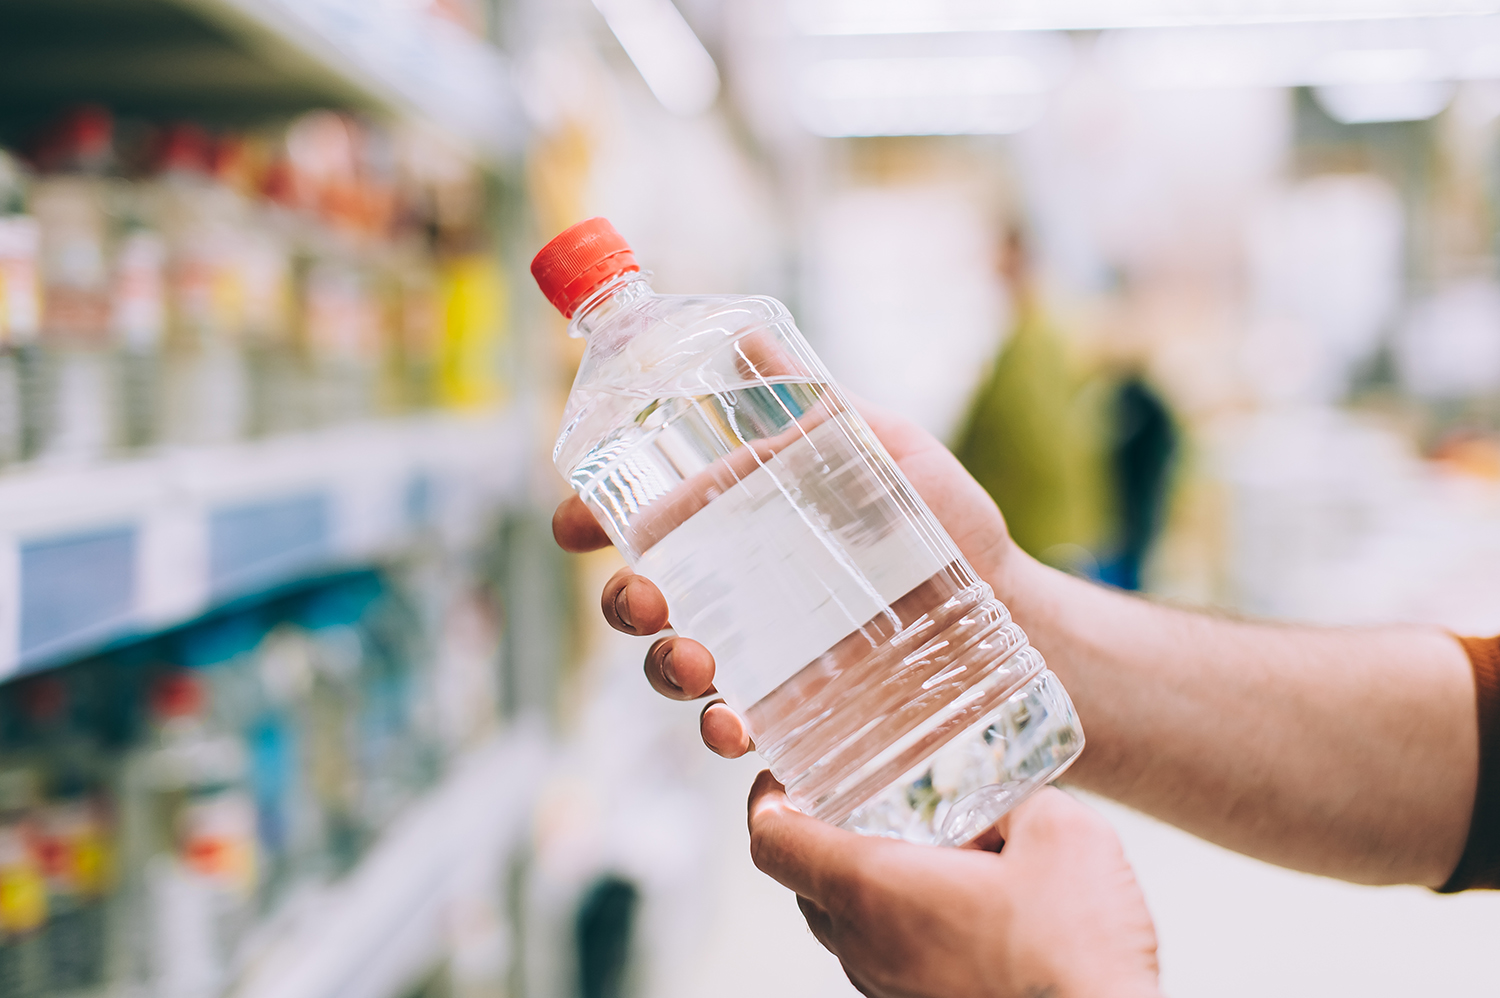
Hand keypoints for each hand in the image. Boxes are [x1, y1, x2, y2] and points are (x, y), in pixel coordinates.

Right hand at [552, 401, 1031, 756]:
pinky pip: (746, 744)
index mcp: (740, 532)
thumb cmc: (945, 525)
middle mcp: (738, 601)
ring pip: (683, 678)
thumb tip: (748, 332)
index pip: (646, 527)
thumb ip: (811, 403)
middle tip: (643, 601)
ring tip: (700, 673)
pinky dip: (734, 751)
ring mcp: (766, 667)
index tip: (570, 525)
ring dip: (669, 675)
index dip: (591, 523)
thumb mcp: (882, 449)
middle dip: (624, 607)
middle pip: (647, 608)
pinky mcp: (802, 722)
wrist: (1014, 610)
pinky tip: (747, 746)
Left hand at [748, 772, 1160, 997]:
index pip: (771, 843)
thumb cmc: (1075, 950)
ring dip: (866, 884)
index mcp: (872, 889)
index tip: (783, 777)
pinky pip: (886, 958)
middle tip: (858, 800)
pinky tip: (960, 905)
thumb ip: (1020, 799)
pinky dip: (901, 924)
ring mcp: (886, 988)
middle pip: (802, 884)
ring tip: (921, 849)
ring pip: (844, 926)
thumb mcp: (1062, 833)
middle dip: (820, 837)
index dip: (765, 800)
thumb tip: (1007, 800)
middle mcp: (863, 946)